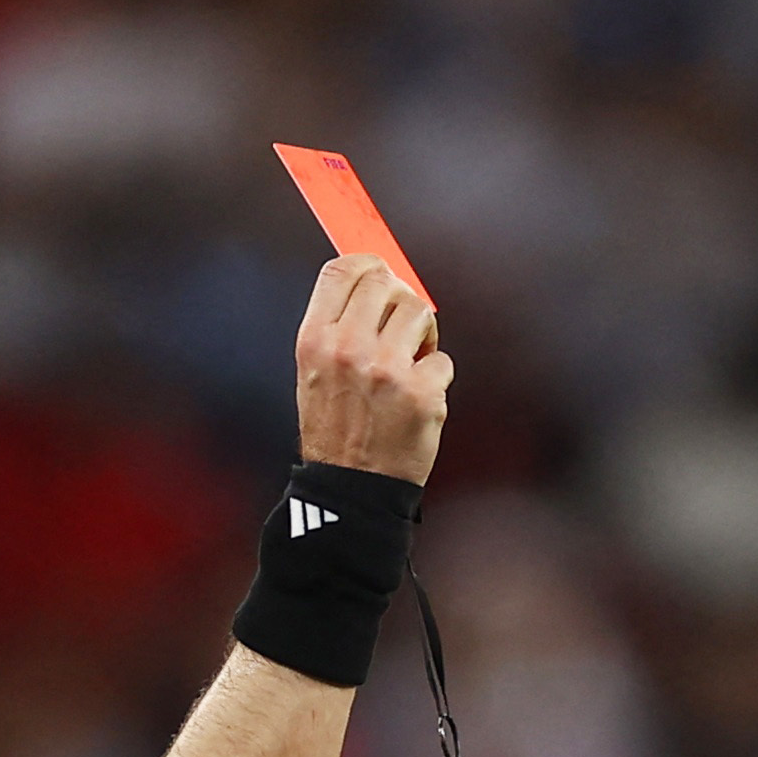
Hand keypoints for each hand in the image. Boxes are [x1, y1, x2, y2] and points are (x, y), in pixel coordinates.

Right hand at [294, 257, 450, 484]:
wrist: (351, 491)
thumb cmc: (336, 432)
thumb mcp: (316, 373)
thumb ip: (339, 324)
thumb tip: (376, 278)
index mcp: (315, 341)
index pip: (342, 270)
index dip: (368, 266)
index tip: (382, 278)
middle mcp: (347, 349)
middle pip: (385, 281)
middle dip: (399, 300)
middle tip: (400, 329)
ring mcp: (386, 370)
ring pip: (420, 311)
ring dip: (422, 335)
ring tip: (410, 365)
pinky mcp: (421, 392)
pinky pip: (443, 360)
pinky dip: (436, 378)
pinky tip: (417, 400)